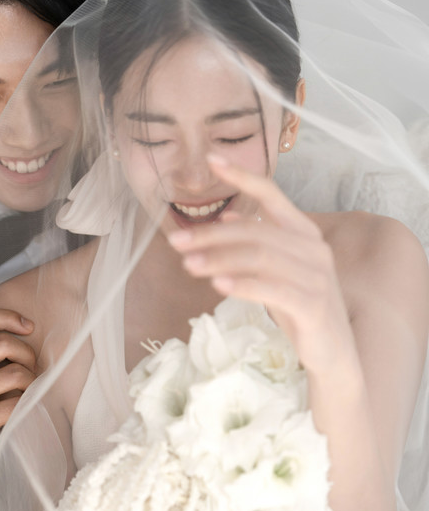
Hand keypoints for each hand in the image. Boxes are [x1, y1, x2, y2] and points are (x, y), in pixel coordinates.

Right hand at [0, 305, 36, 473]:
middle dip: (27, 354)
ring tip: (30, 389)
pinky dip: (30, 403)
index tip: (29, 326)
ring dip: (32, 381)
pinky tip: (27, 405)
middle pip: (3, 344)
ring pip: (16, 373)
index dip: (9, 317)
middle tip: (32, 367)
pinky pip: (18, 402)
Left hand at [168, 156, 354, 376]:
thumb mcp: (277, 270)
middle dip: (211, 236)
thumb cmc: (300, 307)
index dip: (243, 176)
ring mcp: (316, 276)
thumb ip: (259, 242)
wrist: (332, 350)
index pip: (272, 195)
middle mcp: (314, 248)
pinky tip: (217, 285)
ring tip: (188, 266)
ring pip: (259, 257)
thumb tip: (226, 217)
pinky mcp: (312, 305)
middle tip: (178, 243)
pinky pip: (272, 289)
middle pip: (255, 231)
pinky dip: (242, 285)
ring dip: (218, 259)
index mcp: (304, 232)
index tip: (212, 160)